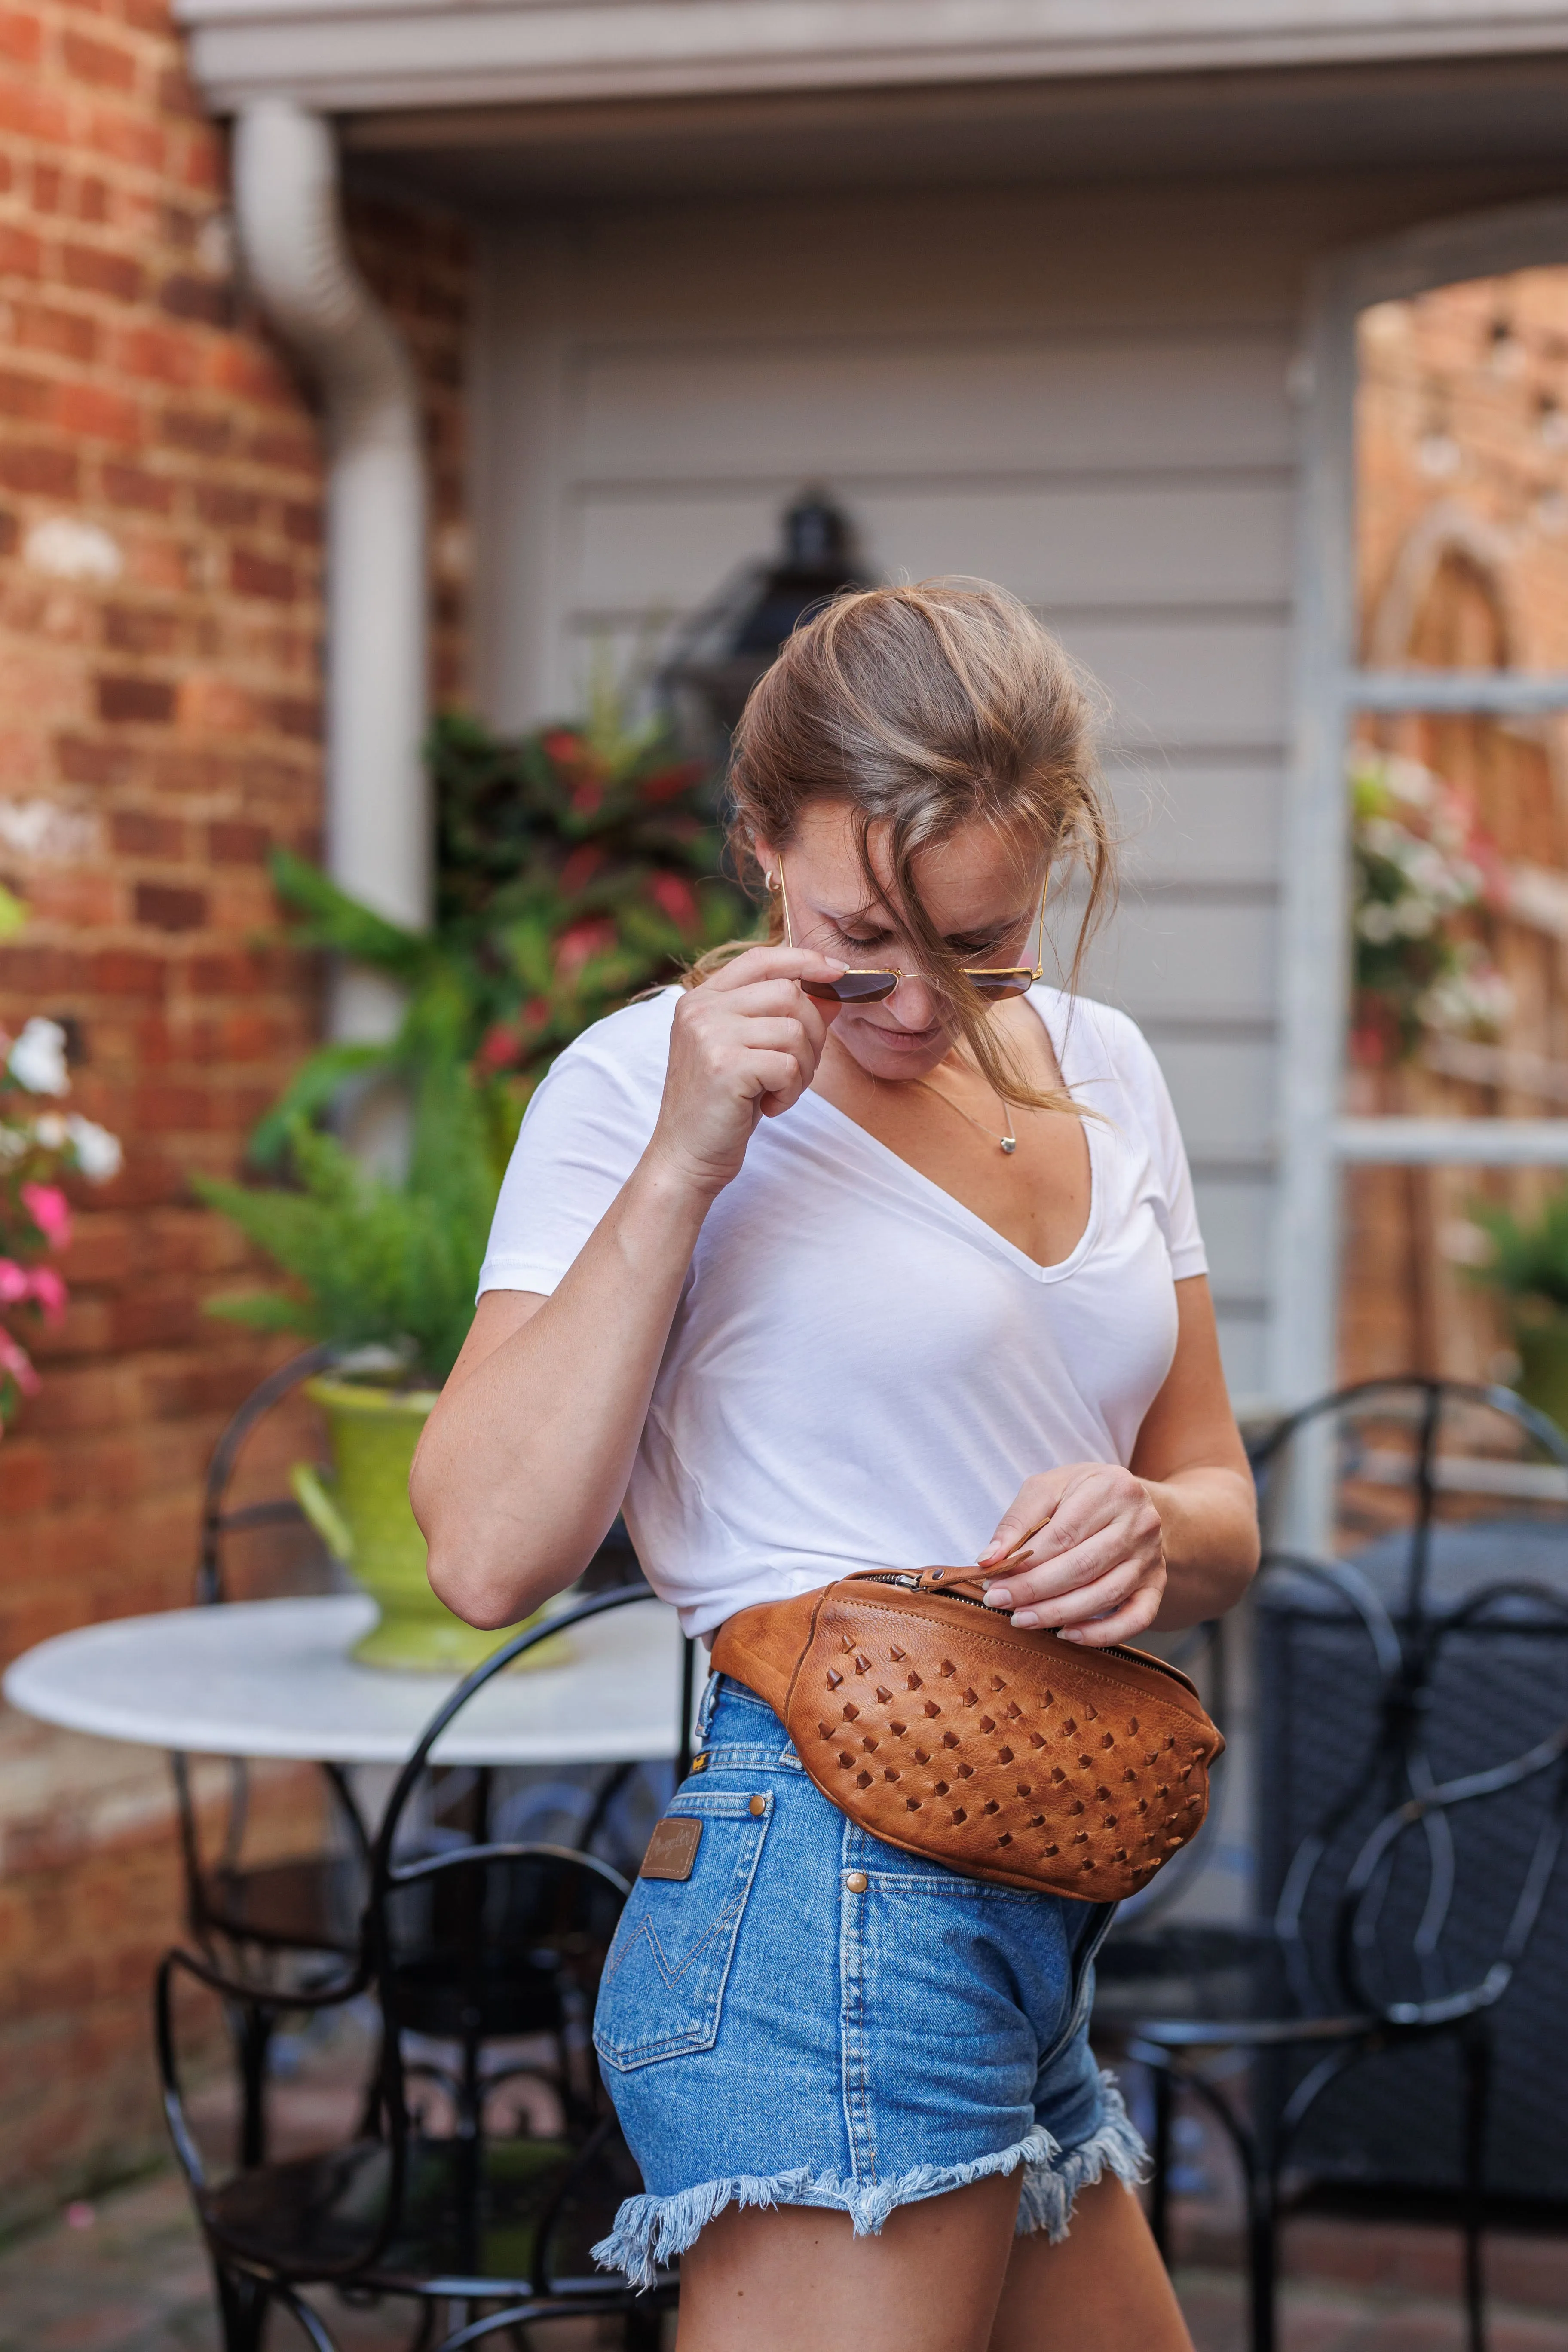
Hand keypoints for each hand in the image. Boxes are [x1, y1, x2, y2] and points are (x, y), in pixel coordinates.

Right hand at [648, 945, 845, 1197]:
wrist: (685, 1157)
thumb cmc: (721, 1107)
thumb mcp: (751, 1053)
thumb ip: (784, 1018)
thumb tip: (832, 993)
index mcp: (702, 999)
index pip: (761, 958)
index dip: (804, 960)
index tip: (837, 973)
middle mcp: (701, 1009)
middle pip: (788, 994)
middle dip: (812, 1033)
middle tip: (796, 1070)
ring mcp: (709, 1035)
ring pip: (794, 1030)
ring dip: (803, 1068)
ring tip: (778, 1091)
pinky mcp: (725, 1066)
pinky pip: (788, 1065)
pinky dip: (791, 1091)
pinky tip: (769, 1106)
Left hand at [976, 1463, 1166, 1646]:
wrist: (1133, 1504)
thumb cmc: (1082, 1495)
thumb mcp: (1049, 1488)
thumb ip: (1017, 1519)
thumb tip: (988, 1559)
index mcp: (1112, 1488)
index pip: (1062, 1534)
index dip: (1025, 1562)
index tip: (992, 1579)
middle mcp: (1140, 1523)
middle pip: (1083, 1566)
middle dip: (1035, 1590)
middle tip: (1000, 1602)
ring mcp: (1151, 1557)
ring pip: (1106, 1595)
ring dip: (1058, 1613)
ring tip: (1022, 1619)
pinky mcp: (1157, 1585)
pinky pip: (1135, 1619)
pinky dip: (1101, 1633)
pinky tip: (1066, 1634)